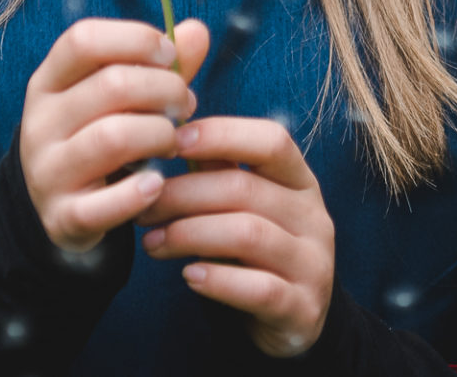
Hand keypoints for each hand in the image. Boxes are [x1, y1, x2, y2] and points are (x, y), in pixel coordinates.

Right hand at [18, 18, 210, 253]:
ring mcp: (47, 171)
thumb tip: (197, 31)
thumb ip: (157, 66)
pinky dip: (142, 191)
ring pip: (114, 137)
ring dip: (160, 135)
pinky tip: (158, 183)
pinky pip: (109, 202)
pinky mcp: (63, 216)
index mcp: (48, 83)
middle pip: (111, 85)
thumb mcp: (117, 99)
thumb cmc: (98, 138)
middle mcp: (40, 123)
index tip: (169, 54)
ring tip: (174, 141)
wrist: (58, 210)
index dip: (135, 38)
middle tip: (186, 104)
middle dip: (165, 90)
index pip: (83, 40)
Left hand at [136, 116, 336, 357]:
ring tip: (152, 243)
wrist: (290, 324)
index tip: (171, 140)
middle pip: (245, 188)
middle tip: (143, 208)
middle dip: (183, 194)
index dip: (221, 134)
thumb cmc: (254, 255)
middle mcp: (314, 217)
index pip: (272, 141)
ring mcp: (313, 263)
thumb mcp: (242, 208)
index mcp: (300, 182)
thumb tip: (167, 131)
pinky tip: (188, 276)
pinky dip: (218, 279)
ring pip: (248, 234)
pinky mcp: (303, 308)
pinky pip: (259, 287)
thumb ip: (216, 173)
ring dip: (189, 235)